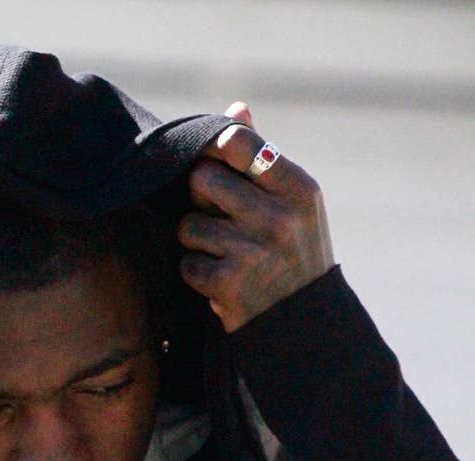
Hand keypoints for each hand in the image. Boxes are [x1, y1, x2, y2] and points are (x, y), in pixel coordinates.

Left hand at [178, 102, 334, 332]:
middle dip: (199, 198)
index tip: (213, 166)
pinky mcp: (228, 285)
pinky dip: (197, 273)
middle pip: (201, 180)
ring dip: (196, 240)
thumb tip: (236, 107)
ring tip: (223, 252)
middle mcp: (279, 217)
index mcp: (298, 189)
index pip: (236, 142)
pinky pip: (187, 263)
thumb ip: (261, 157)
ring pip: (187, 225)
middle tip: (216, 215)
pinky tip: (221, 279)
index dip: (212, 151)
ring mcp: (253, 252)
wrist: (303, 324)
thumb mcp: (292, 204)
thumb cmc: (293, 252)